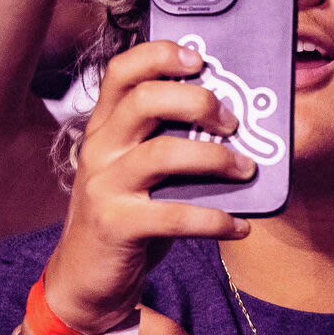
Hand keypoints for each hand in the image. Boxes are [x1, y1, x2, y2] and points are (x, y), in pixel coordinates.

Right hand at [40, 41, 253, 334]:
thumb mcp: (143, 168)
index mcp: (107, 126)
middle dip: (198, 102)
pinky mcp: (116, 225)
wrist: (85, 278)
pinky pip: (174, 215)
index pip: (122, 72)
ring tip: (247, 170)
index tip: (201, 58)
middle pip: (145, 101)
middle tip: (233, 122)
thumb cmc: (130, 212)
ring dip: (216, 158)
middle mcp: (100, 149)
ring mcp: (104, 187)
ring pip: (162, 154)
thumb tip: (243, 118)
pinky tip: (240, 225)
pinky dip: (215, 219)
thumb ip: (175, 139)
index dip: (160, 55)